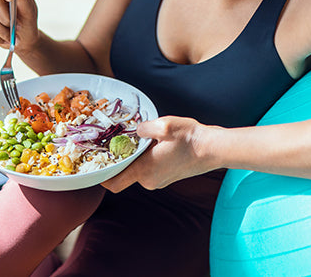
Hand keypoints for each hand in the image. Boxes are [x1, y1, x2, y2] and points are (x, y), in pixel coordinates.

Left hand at [102, 116, 219, 192]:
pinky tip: (153, 145)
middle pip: (124, 174)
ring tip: (140, 140)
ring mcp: (159, 181)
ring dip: (135, 158)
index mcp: (144, 171)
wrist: (213, 149)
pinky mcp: (167, 177)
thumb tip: (135, 130)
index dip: (102, 176)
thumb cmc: (190, 138)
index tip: (97, 163)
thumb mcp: (164, 126)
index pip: (113, 184)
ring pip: (137, 171)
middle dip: (120, 159)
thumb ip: (143, 128)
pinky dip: (146, 159)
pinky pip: (149, 170)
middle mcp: (149, 180)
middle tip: (117, 141)